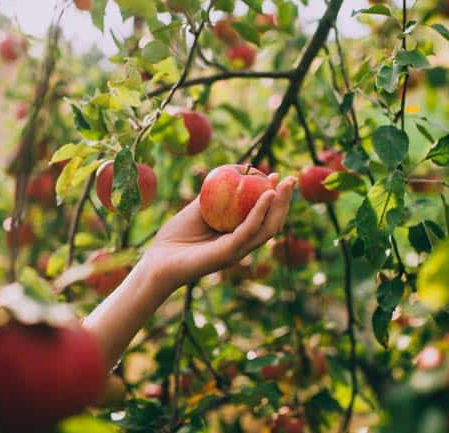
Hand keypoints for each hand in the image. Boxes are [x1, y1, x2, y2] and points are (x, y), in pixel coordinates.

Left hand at [139, 173, 295, 293]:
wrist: (157, 262)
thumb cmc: (175, 237)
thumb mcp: (197, 210)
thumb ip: (213, 195)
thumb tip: (229, 172)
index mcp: (237, 237)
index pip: (263, 217)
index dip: (274, 198)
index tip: (277, 176)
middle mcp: (242, 245)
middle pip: (272, 223)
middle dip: (284, 201)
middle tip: (290, 179)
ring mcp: (237, 251)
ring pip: (266, 228)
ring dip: (278, 206)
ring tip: (284, 185)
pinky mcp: (228, 253)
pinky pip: (248, 230)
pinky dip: (259, 212)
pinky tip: (266, 196)